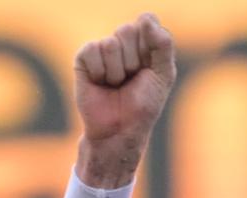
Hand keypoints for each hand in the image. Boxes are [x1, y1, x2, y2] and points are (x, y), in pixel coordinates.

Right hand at [73, 13, 175, 187]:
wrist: (120, 129)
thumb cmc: (144, 104)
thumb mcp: (163, 75)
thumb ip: (162, 45)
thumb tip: (147, 17)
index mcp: (145, 43)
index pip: (146, 23)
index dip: (149, 48)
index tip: (149, 69)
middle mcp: (123, 42)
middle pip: (127, 30)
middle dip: (133, 60)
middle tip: (132, 79)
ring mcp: (102, 49)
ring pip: (110, 43)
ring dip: (118, 71)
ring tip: (116, 84)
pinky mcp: (83, 58)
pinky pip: (92, 50)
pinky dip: (101, 72)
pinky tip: (101, 83)